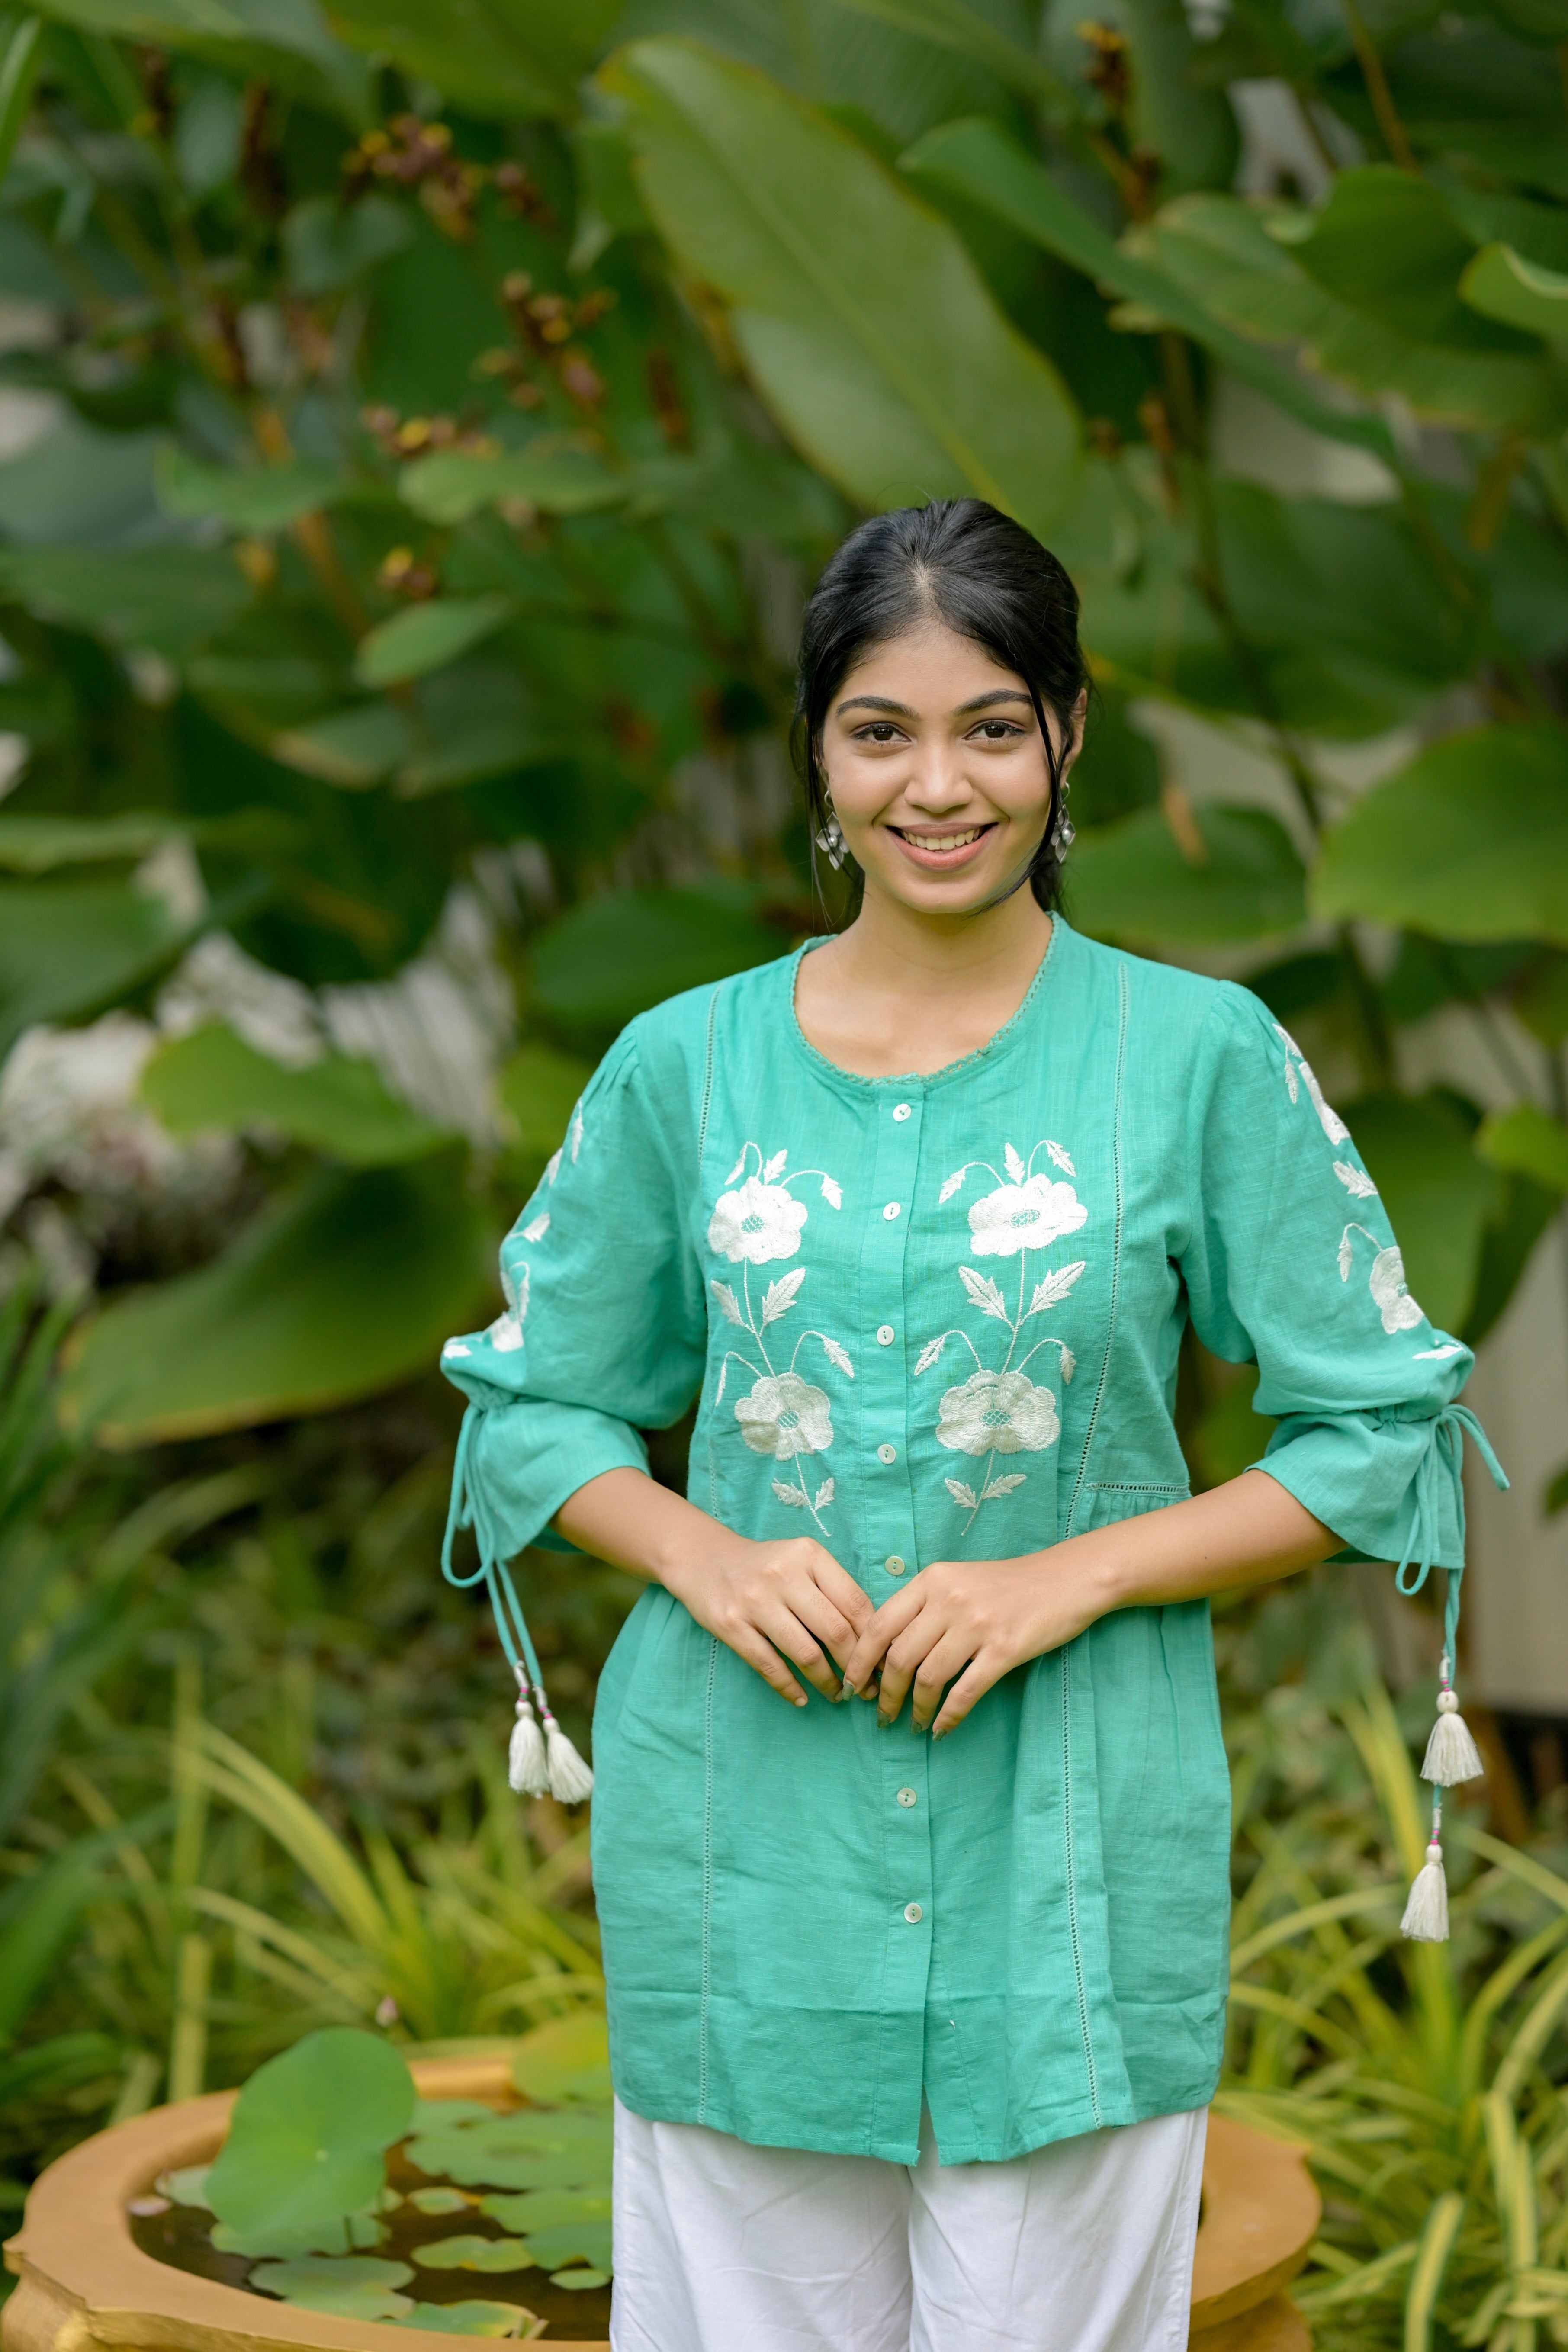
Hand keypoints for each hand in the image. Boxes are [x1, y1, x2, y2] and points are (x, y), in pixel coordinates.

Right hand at [660, 1530, 875, 1708]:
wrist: (704, 1559)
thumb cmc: (765, 1566)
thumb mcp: (802, 1562)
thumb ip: (833, 1590)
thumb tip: (873, 1639)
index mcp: (809, 1555)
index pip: (855, 1603)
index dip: (874, 1639)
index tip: (882, 1662)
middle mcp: (783, 1574)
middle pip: (835, 1631)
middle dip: (856, 1667)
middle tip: (865, 1688)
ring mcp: (754, 1600)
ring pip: (805, 1653)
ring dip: (827, 1682)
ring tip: (837, 1695)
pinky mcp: (730, 1624)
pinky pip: (768, 1665)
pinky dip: (789, 1688)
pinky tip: (801, 1698)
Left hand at [841, 1549, 1105, 1737]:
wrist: (1065, 1579)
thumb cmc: (1007, 1584)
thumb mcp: (956, 1580)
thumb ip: (922, 1606)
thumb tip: (883, 1648)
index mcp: (931, 1580)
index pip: (878, 1625)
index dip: (859, 1661)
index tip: (852, 1685)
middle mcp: (949, 1600)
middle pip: (898, 1656)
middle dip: (883, 1693)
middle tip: (881, 1714)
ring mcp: (977, 1624)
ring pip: (928, 1678)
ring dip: (915, 1709)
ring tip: (913, 1724)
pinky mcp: (1005, 1649)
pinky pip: (965, 1691)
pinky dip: (948, 1716)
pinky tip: (942, 1729)